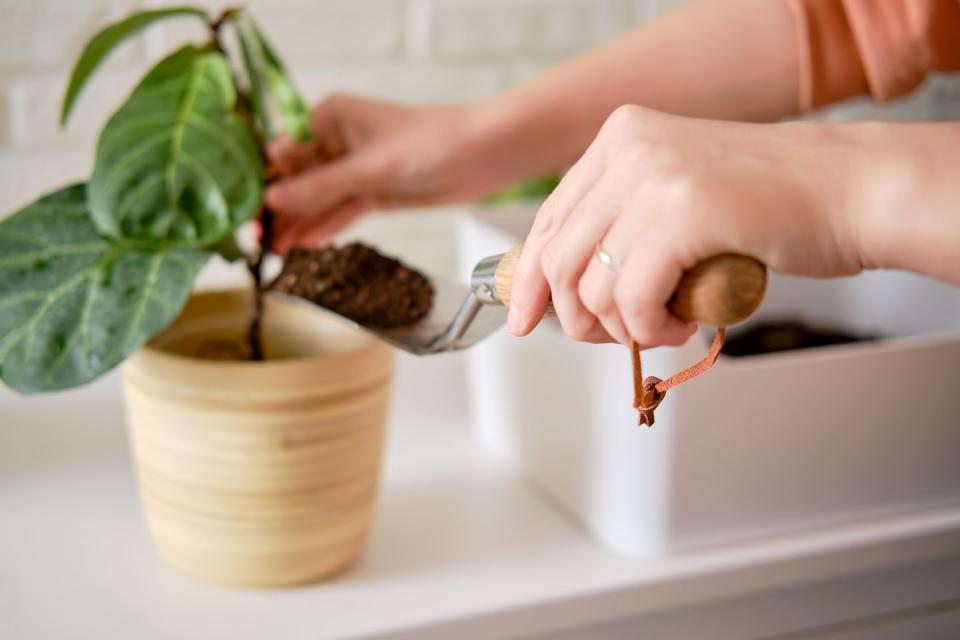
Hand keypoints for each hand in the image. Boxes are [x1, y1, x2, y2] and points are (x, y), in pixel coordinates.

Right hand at [265, 95, 510, 252]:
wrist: (481, 156)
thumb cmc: (428, 143)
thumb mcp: (368, 168)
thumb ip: (319, 187)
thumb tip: (270, 199)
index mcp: (327, 117)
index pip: (281, 153)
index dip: (260, 184)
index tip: (244, 214)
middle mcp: (336, 140)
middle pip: (295, 180)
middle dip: (276, 211)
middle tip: (253, 243)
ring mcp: (355, 168)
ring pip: (316, 200)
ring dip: (296, 225)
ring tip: (271, 254)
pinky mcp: (373, 192)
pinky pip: (339, 212)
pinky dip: (323, 227)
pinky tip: (301, 246)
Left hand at [506, 105, 869, 347]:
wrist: (851, 190)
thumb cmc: (772, 203)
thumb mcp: (677, 193)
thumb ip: (622, 221)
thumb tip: (564, 284)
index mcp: (619, 138)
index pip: (548, 222)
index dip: (530, 281)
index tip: (527, 320)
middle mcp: (627, 148)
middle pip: (559, 261)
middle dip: (577, 319)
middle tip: (618, 337)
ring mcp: (653, 177)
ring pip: (592, 288)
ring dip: (625, 328)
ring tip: (666, 325)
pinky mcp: (683, 213)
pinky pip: (632, 300)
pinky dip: (651, 329)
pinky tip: (684, 323)